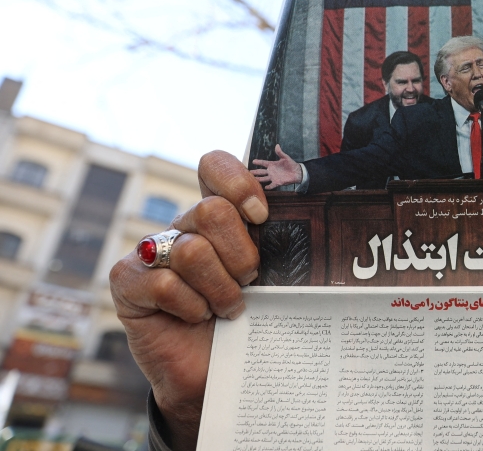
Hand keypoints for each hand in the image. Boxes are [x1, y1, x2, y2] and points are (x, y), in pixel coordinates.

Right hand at [110, 151, 265, 450]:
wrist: (217, 370)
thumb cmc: (249, 316)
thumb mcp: (268, 273)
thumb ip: (273, 242)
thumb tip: (303, 219)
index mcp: (218, 212)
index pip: (215, 165)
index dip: (239, 184)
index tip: (261, 217)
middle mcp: (182, 225)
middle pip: (211, 211)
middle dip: (240, 254)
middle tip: (250, 280)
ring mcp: (151, 250)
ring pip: (192, 250)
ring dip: (220, 288)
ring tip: (228, 307)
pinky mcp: (127, 281)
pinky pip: (163, 284)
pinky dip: (190, 307)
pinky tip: (197, 318)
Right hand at [250, 143, 301, 188]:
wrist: (297, 172)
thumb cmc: (291, 164)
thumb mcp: (285, 157)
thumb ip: (280, 152)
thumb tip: (277, 145)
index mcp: (272, 165)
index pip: (263, 163)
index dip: (258, 162)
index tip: (253, 161)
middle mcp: (271, 171)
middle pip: (261, 172)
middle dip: (255, 172)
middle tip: (248, 172)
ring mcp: (273, 177)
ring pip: (264, 178)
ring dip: (259, 179)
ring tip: (253, 179)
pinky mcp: (277, 182)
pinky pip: (272, 185)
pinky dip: (269, 186)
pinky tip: (265, 187)